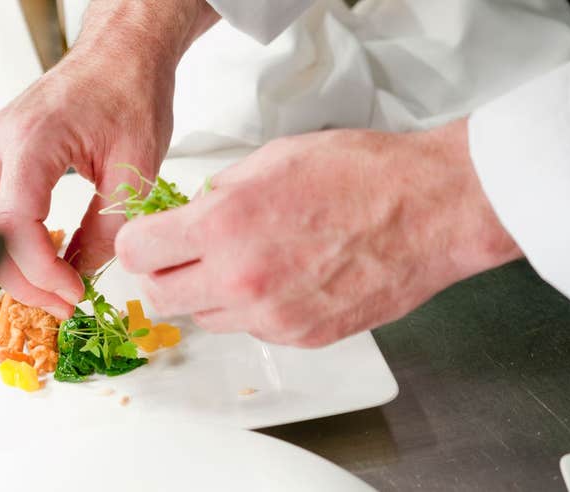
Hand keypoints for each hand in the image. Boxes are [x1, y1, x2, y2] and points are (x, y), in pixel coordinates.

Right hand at [0, 0, 218, 318]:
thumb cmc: (130, 91)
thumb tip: (82, 273)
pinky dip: (0, 245)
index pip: (13, 225)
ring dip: (4, 267)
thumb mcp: (136, 167)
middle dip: (17, 280)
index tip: (73, 293)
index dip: (40, 272)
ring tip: (50, 286)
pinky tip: (38, 256)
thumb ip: (107, 227)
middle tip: (62, 302)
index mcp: (32, 141)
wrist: (119, 55)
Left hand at [115, 119, 521, 346]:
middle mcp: (242, 280)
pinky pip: (252, 329)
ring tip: (246, 261)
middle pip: (159, 298)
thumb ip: (217, 194)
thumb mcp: (271, 160)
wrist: (432, 210)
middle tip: (182, 255)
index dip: (137, 243)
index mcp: (225, 225)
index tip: (147, 239)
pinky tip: (284, 276)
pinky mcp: (303, 337)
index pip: (136, 253)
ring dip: (209, 294)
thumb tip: (190, 216)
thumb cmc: (363, 175)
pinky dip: (254, 308)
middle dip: (163, 275)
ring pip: (204, 319)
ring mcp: (273, 317)